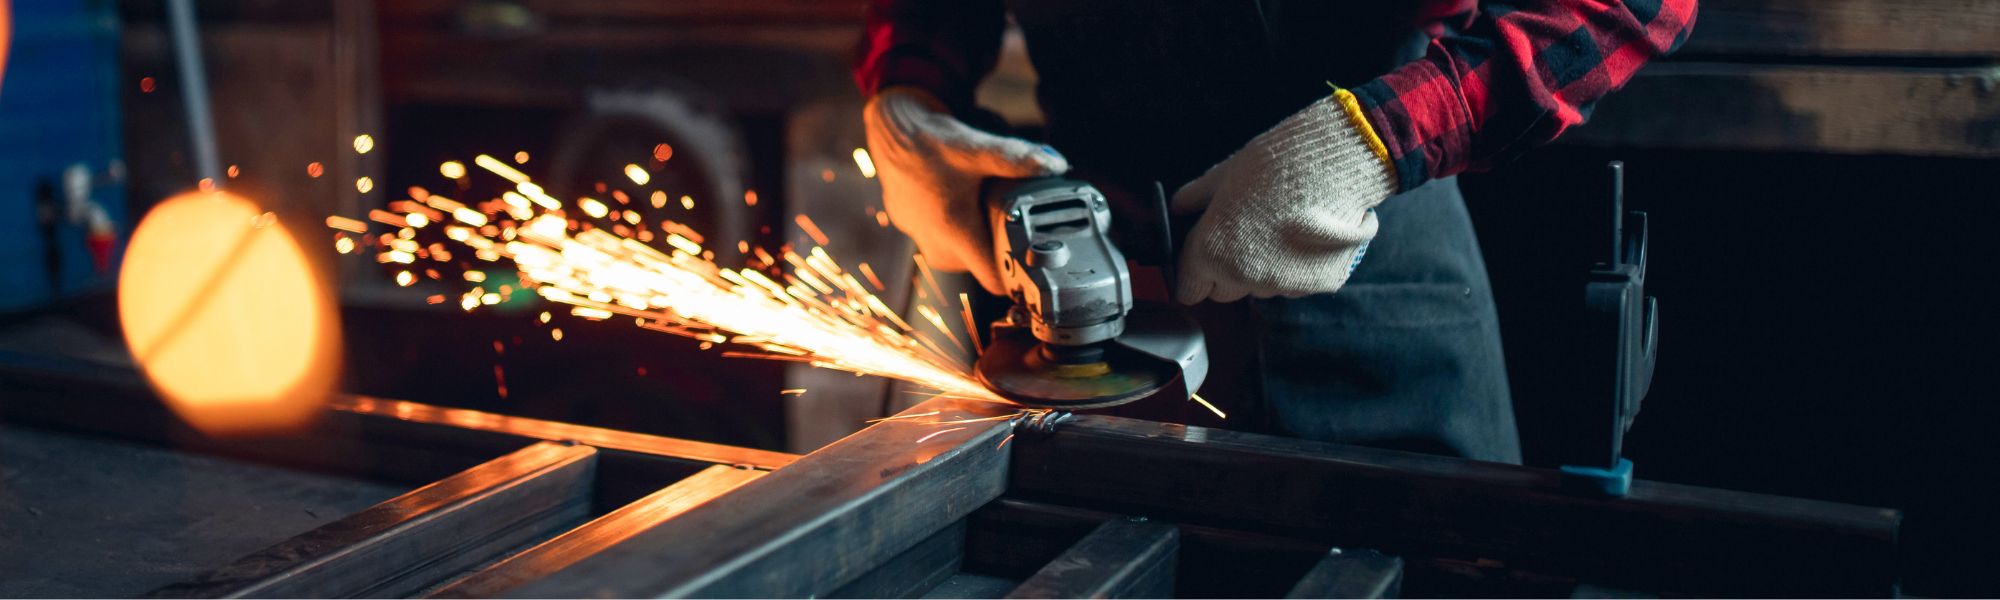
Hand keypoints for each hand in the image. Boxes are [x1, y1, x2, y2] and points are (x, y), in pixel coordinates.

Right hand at [863, 87, 1068, 293]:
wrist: (890, 128)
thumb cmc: (930, 140)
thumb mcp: (976, 147)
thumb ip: (1017, 158)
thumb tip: (1056, 164)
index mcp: (953, 233)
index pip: (994, 281)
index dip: (1018, 277)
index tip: (1037, 261)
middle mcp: (934, 244)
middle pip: (983, 265)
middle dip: (1002, 247)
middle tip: (1019, 219)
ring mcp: (920, 238)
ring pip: (964, 252)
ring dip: (979, 235)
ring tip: (991, 207)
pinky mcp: (912, 227)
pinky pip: (944, 237)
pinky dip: (959, 224)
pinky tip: (966, 199)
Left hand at [1171, 97, 1395, 302]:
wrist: (1332, 164)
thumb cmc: (1273, 165)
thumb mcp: (1223, 176)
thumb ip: (1194, 199)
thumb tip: (1180, 208)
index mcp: (1210, 254)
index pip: (1189, 290)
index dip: (1193, 275)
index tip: (1200, 262)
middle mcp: (1243, 277)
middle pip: (1224, 293)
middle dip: (1226, 273)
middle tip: (1241, 238)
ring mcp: (1282, 284)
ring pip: (1259, 289)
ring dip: (1262, 270)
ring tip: (1277, 230)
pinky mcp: (1317, 284)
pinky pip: (1294, 284)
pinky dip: (1296, 268)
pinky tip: (1304, 235)